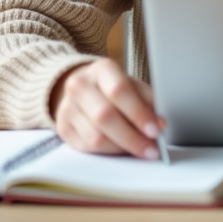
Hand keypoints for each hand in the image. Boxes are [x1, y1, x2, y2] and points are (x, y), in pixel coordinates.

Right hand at [50, 58, 164, 159]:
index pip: (119, 91)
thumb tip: (160, 124)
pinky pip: (88, 148)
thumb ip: (148, 102)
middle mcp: (79, 86)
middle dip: (132, 137)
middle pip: (105, 116)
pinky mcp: (63, 128)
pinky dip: (110, 152)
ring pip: (96, 137)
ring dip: (122, 148)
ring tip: (140, 150)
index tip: (156, 129)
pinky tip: (122, 149)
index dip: (138, 113)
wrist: (82, 88)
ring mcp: (67, 107)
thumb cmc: (113, 88)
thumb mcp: (132, 86)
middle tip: (152, 149)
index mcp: (101, 70)